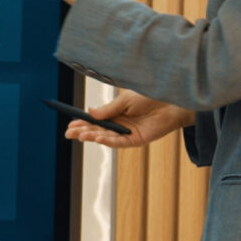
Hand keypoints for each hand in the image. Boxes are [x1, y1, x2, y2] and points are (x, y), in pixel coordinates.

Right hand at [69, 91, 194, 149]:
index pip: (94, 120)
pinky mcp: (136, 140)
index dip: (82, 122)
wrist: (171, 102)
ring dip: (92, 136)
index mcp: (114, 113)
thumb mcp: (125, 100)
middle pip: (97, 130)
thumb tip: (89, 112)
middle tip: (69, 133)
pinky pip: (119, 142)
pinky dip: (108, 141)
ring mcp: (126, 134)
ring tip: (81, 135)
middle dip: (82, 131)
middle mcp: (119, 125)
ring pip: (105, 137)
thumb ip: (108, 109)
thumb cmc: (150, 97)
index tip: (70, 124)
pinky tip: (97, 138)